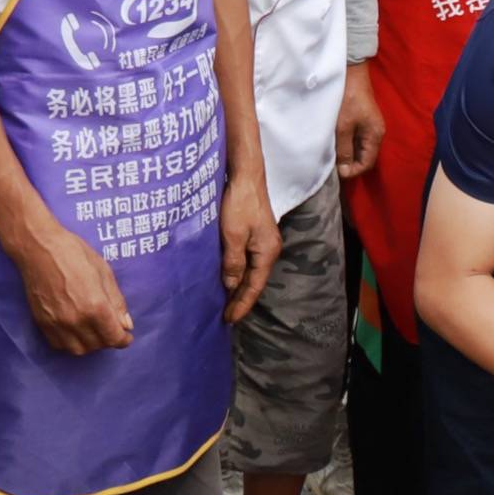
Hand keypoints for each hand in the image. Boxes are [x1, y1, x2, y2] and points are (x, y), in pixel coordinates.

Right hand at [7, 219, 133, 353]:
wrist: (39, 248)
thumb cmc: (75, 254)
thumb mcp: (104, 273)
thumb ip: (117, 302)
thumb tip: (126, 325)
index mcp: (95, 306)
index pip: (114, 338)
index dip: (123, 340)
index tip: (125, 336)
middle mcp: (76, 320)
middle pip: (98, 345)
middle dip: (108, 340)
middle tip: (109, 328)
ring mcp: (57, 323)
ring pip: (78, 350)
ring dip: (89, 344)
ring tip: (92, 330)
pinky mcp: (42, 322)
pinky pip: (59, 344)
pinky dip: (70, 342)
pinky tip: (74, 329)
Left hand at [219, 172, 281, 323]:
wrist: (246, 175)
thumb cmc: (240, 203)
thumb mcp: (233, 235)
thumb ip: (233, 262)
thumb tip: (230, 285)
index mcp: (267, 253)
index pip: (254, 287)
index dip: (242, 304)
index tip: (229, 319)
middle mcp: (269, 250)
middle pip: (254, 281)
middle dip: (240, 299)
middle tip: (225, 317)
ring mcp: (263, 242)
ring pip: (250, 271)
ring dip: (238, 286)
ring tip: (224, 302)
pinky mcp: (255, 234)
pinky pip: (246, 260)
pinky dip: (237, 272)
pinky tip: (227, 277)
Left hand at [335, 63, 384, 180]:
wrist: (350, 73)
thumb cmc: (347, 99)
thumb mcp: (343, 127)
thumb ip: (345, 149)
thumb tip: (345, 170)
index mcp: (375, 135)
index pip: (367, 163)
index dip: (352, 171)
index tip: (336, 171)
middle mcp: (375, 133)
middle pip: (364, 157)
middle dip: (349, 163)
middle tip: (332, 164)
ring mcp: (369, 127)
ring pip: (358, 148)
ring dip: (346, 153)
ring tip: (331, 155)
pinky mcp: (362, 120)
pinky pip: (355, 139)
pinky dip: (346, 144)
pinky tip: (334, 143)